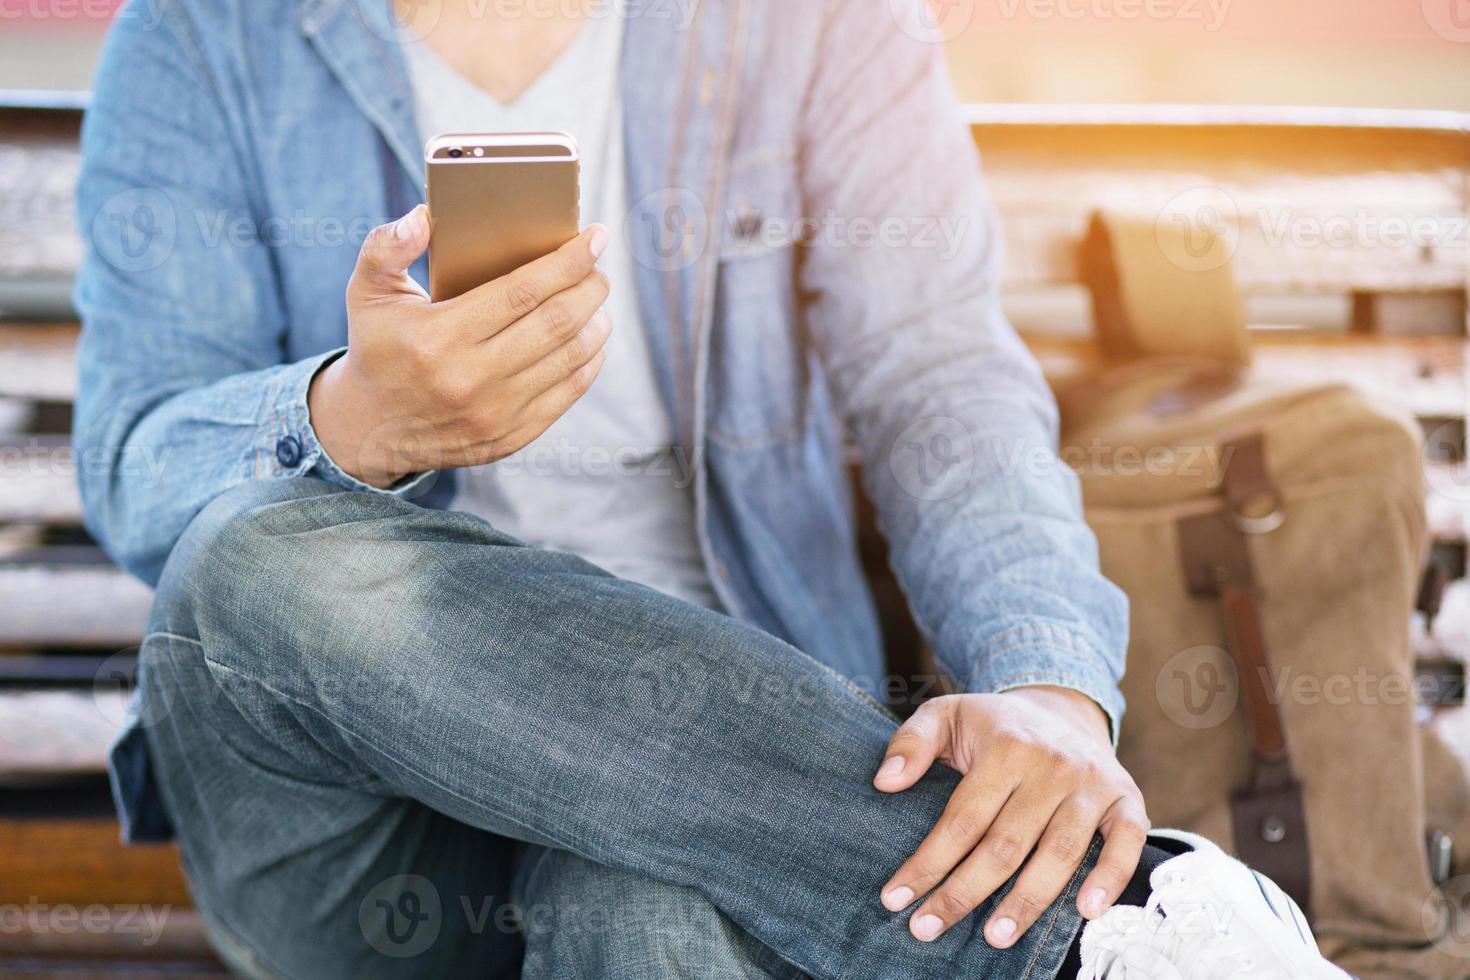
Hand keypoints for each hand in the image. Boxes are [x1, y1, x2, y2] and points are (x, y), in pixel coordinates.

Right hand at [308, 204, 611, 486]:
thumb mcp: (367, 291)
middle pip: (557, 322)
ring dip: (596, 322)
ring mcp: (496, 412)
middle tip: (599, 267)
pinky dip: (590, 360)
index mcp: (440, 337)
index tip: (595, 238)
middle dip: (591, 287)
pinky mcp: (512, 435)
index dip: (568, 261)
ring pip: (571, 357)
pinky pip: (569, 392)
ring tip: (597, 298)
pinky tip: (592, 338)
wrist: (372, 429)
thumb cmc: (378, 347)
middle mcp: (472, 378)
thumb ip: (386, 246)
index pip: (523, 291)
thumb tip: (424, 215)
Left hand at [873, 687, 1147, 947]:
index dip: (929, 862)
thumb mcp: (946, 714)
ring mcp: (1092, 785)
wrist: (1062, 709)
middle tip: (928, 927)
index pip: (962, 818)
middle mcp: (1052, 765)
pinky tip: (1085, 911)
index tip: (897, 898)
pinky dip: (1110, 877)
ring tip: (993, 937)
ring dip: (1027, 901)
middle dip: (964, 892)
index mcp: (1006, 746)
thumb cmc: (995, 725)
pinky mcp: (1126, 799)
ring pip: (1059, 852)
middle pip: (1005, 844)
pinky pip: (1126, 842)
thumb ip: (911, 742)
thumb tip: (884, 782)